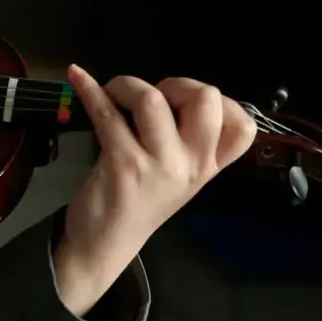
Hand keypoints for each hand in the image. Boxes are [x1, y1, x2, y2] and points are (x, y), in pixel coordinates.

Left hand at [55, 65, 256, 313]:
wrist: (105, 243)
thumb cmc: (139, 203)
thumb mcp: (179, 177)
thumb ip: (188, 141)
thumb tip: (172, 92)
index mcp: (209, 166)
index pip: (243, 127)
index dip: (223, 101)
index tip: (189, 101)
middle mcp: (192, 165)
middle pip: (205, 98)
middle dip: (175, 83)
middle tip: (150, 96)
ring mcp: (158, 165)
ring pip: (152, 100)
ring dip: (126, 85)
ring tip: (112, 94)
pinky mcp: (123, 164)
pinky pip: (107, 114)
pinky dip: (89, 89)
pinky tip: (78, 77)